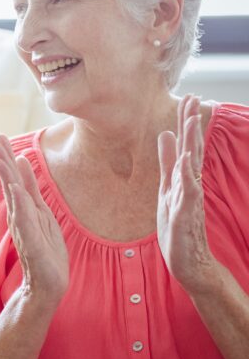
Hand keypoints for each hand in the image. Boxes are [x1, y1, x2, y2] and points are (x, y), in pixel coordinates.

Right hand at [0, 135, 68, 306]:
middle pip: (9, 181)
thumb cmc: (47, 251)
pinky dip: (18, 203)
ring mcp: (23, 226)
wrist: (48, 284)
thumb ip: (31, 191)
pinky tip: (14, 189)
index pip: (14, 176)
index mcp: (26, 206)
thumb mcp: (43, 214)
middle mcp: (20, 214)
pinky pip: (23, 218)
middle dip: (2, 159)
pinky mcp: (29, 240)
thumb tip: (23, 163)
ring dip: (5, 176)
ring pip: (13, 196)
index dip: (7, 156)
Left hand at [157, 95, 215, 292]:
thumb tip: (165, 135)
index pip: (186, 145)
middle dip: (190, 125)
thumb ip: (168, 163)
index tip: (188, 96)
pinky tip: (186, 166)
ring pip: (191, 168)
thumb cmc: (178, 225)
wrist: (190, 261)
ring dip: (192, 145)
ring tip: (191, 122)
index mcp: (183, 178)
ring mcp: (189, 200)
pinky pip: (188, 196)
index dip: (185, 122)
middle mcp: (190, 185)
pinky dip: (187, 180)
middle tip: (193, 98)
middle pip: (192, 150)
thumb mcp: (167, 189)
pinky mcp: (185, 217)